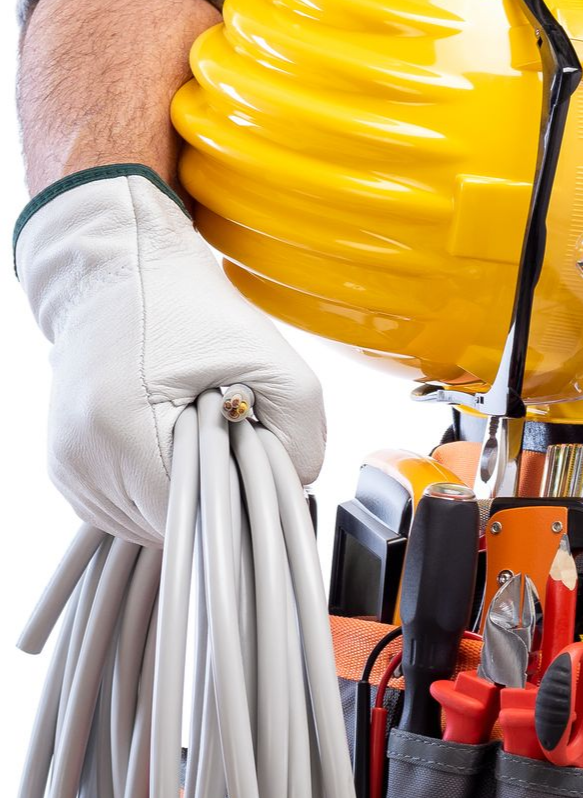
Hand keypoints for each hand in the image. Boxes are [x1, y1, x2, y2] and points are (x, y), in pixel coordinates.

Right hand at [15, 167, 324, 542]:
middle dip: (213, 494)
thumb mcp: (272, 359)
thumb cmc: (189, 308)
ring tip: (193, 433)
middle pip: (172, 526)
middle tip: (225, 436)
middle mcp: (80, 459)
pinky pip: (124, 509)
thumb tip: (297, 488)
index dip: (238, 499)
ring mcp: (67, 468)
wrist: (120, 270)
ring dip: (185, 494)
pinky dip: (157, 487)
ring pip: (148, 525)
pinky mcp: (66, 467)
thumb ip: (302, 435)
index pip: (196, 520)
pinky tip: (171, 442)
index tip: (252, 461)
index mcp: (120, 430)